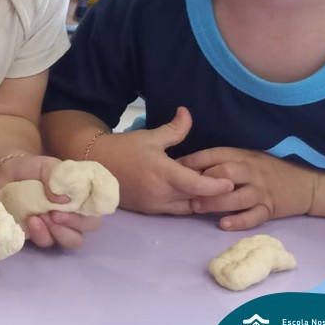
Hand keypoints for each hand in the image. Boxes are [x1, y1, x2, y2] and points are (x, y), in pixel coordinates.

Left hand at [0, 154, 101, 249]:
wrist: (6, 175)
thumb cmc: (33, 169)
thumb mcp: (46, 166)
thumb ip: (57, 177)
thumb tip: (65, 200)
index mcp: (81, 196)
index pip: (98, 209)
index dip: (90, 211)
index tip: (70, 205)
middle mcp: (75, 214)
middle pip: (88, 229)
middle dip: (73, 224)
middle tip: (54, 214)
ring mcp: (59, 227)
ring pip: (72, 241)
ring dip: (58, 232)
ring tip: (39, 217)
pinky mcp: (41, 235)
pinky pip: (47, 242)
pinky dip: (40, 234)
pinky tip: (30, 220)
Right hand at [93, 107, 233, 214]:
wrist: (95, 164)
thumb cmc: (123, 149)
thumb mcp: (150, 137)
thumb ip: (174, 129)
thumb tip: (187, 113)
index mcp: (164, 174)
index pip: (199, 185)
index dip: (217, 185)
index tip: (229, 180)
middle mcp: (161, 194)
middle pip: (197, 199)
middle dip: (211, 193)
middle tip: (221, 181)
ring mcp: (154, 205)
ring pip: (187, 208)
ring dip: (198, 200)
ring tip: (205, 188)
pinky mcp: (148, 211)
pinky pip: (174, 210)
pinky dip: (184, 203)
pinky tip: (187, 193)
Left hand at [179, 147, 317, 230]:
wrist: (304, 184)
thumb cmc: (266, 170)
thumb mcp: (245, 157)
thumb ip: (220, 161)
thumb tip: (186, 165)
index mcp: (241, 155)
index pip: (213, 155)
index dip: (192, 161)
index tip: (172, 168)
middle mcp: (251, 171)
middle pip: (224, 173)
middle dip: (202, 182)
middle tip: (183, 191)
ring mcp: (261, 190)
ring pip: (236, 196)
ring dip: (215, 203)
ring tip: (196, 208)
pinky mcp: (270, 208)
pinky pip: (254, 216)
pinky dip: (239, 221)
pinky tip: (224, 224)